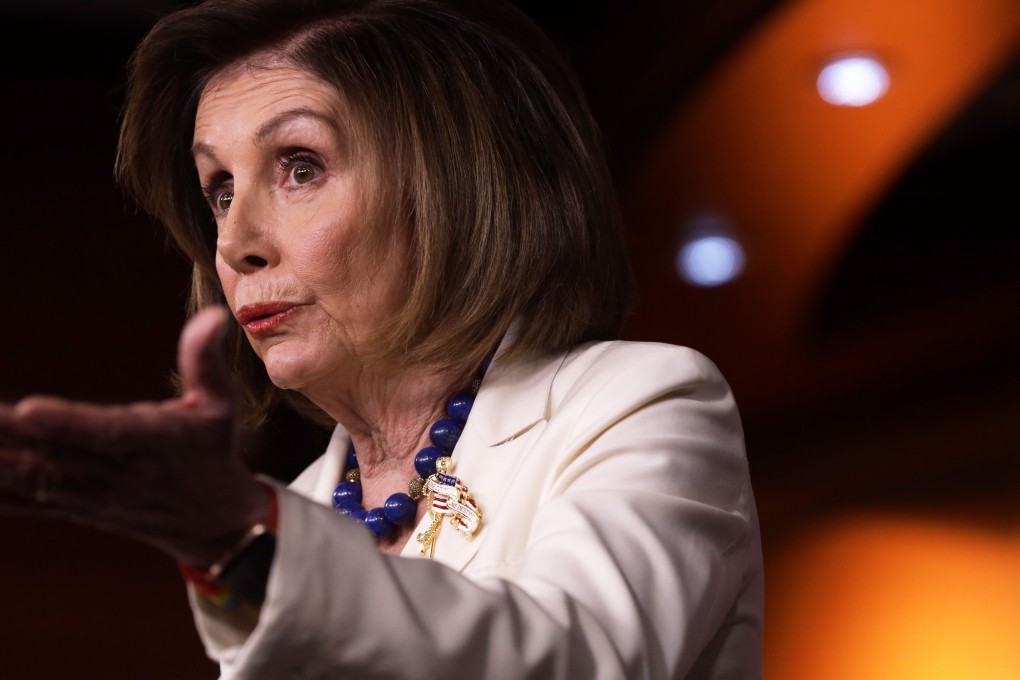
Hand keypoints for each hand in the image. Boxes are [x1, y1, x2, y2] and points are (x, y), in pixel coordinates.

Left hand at [0, 306, 271, 568]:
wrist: (210, 523)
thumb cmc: (211, 452)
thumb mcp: (220, 405)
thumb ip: (206, 361)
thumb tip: (214, 315)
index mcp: (147, 442)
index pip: (102, 432)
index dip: (63, 422)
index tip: (26, 410)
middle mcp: (109, 472)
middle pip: (45, 449)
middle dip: (1, 429)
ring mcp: (82, 493)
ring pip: (20, 476)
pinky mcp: (65, 505)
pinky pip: (14, 500)